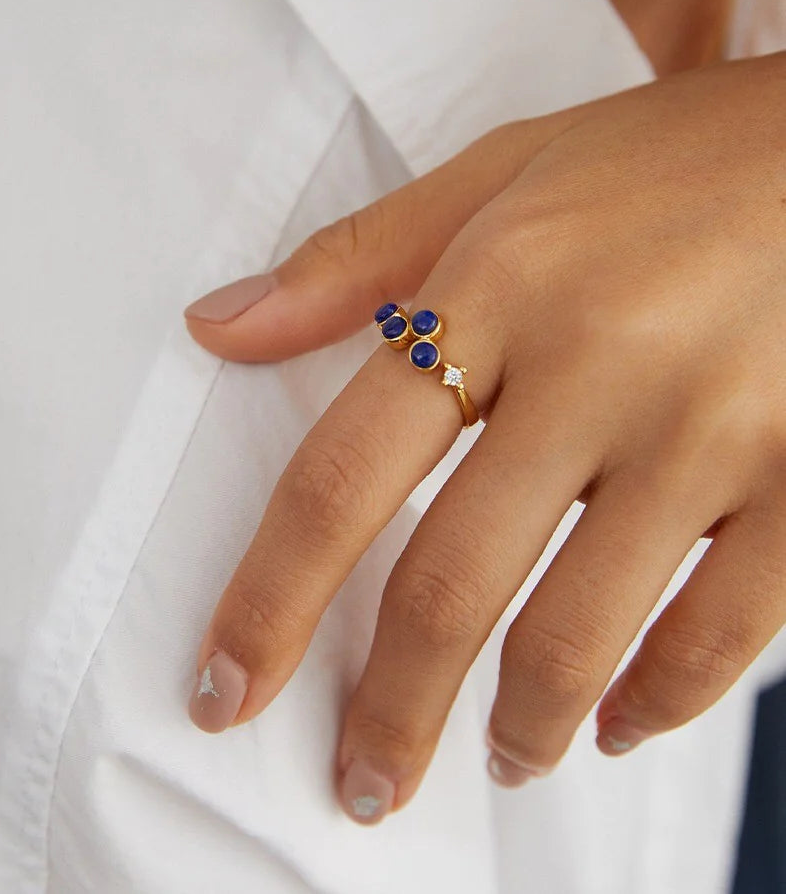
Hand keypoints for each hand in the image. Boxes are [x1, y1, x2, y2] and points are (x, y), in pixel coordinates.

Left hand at [181, 53, 785, 823]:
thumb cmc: (666, 160)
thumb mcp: (501, 174)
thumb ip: (354, 262)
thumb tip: (218, 326)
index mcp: (495, 286)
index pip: (342, 475)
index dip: (269, 601)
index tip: (225, 687)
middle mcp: (595, 364)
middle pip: (450, 583)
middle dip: (388, 708)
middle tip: (362, 781)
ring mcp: (709, 431)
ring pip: (579, 634)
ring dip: (518, 725)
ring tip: (496, 756)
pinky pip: (722, 633)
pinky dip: (657, 701)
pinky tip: (617, 722)